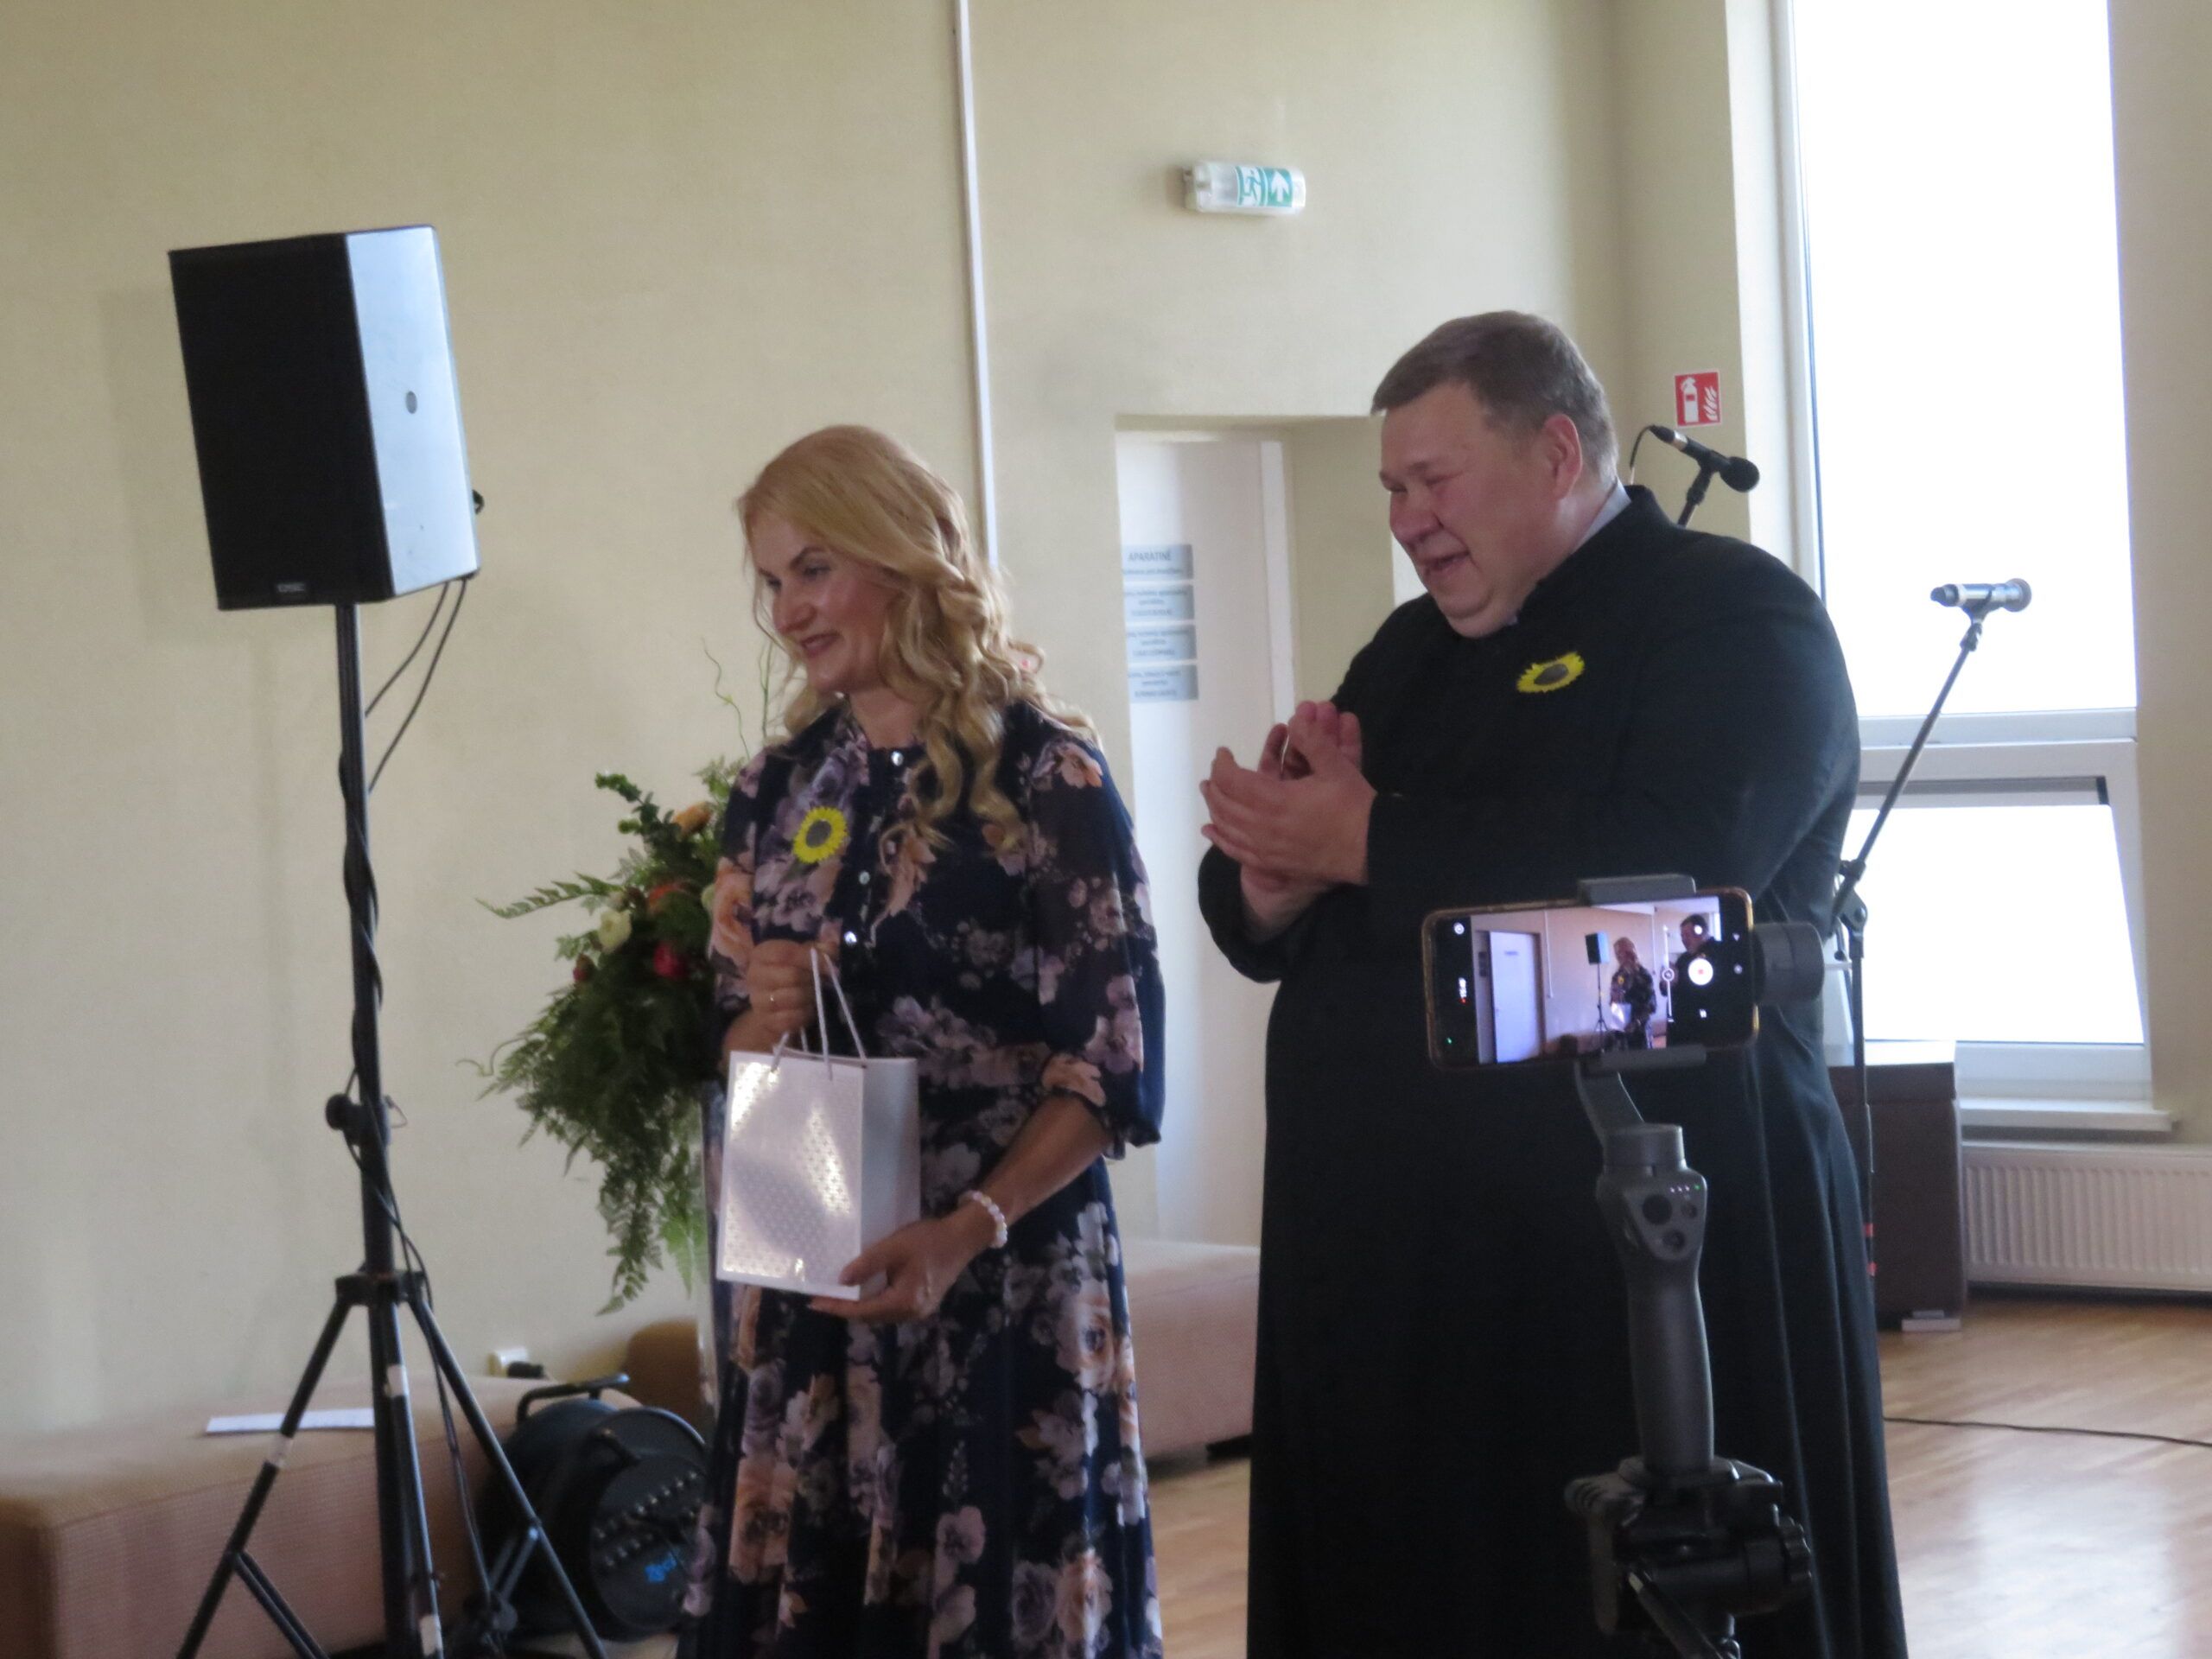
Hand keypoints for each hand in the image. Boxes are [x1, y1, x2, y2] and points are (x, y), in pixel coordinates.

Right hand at [747, 938, 827, 1043]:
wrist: (774, 1006)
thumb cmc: (790, 974)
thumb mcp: (802, 956)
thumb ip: (817, 949)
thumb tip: (831, 948)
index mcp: (762, 954)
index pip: (785, 953)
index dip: (810, 958)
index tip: (828, 966)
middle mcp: (755, 975)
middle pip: (792, 976)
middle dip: (812, 979)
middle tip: (820, 982)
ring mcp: (758, 1000)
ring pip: (794, 997)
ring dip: (810, 997)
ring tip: (813, 994)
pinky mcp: (766, 1021)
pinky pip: (792, 1018)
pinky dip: (805, 1014)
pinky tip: (806, 1009)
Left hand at [810, 1210, 992, 1322]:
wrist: (963, 1238)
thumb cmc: (928, 1240)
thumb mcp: (893, 1248)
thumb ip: (867, 1265)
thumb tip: (841, 1281)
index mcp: (903, 1303)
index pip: (862, 1311)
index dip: (837, 1307)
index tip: (815, 1303)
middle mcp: (911, 1313)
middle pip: (871, 1317)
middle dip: (846, 1309)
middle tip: (823, 1299)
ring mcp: (919, 1310)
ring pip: (881, 1314)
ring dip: (860, 1307)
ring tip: (839, 1296)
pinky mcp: (923, 1302)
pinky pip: (891, 1308)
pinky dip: (875, 1302)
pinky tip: (865, 1291)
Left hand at [1202, 713, 1375, 889]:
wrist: (1371, 850)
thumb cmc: (1353, 807)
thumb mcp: (1336, 767)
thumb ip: (1312, 742)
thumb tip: (1294, 720)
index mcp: (1275, 800)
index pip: (1232, 780)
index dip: (1223, 764)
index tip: (1224, 752)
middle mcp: (1262, 827)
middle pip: (1224, 804)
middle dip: (1215, 785)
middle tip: (1215, 771)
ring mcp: (1265, 848)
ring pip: (1227, 827)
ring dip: (1215, 807)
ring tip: (1210, 794)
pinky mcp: (1271, 864)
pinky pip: (1236, 851)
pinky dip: (1220, 838)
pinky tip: (1211, 831)